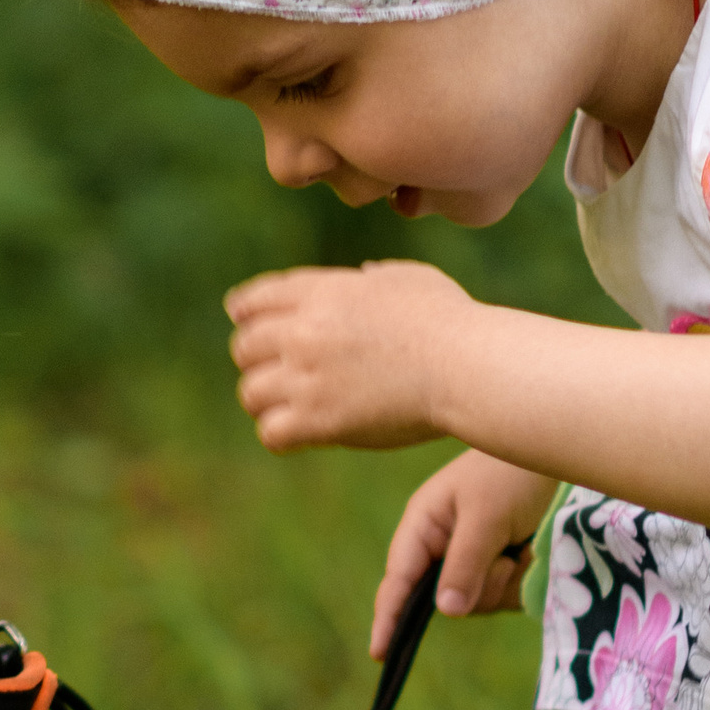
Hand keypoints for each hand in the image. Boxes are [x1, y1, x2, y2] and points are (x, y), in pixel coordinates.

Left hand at [223, 259, 476, 455]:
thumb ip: (377, 276)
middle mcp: (305, 330)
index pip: (255, 300)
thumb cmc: (451, 321)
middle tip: (280, 374)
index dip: (245, 313)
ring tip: (289, 408)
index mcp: (323, 292)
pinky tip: (300, 434)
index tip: (244, 323)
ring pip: (250, 393)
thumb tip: (364, 274)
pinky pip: (271, 432)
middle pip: (243, 347)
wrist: (466, 366)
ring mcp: (308, 376)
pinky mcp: (319, 420)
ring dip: (267, 401)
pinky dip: (281, 435)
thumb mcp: (410, 278)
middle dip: (258, 360)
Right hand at [370, 449, 556, 656]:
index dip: (388, 617)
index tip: (379, 653)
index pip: (400, 580)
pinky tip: (532, 552)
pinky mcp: (499, 566)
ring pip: (478, 601)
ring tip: (522, 547)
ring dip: (504, 583)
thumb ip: (464, 562)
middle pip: (445, 599)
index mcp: (425, 525)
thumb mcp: (487, 516)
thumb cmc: (511, 473)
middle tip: (506, 562)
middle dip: (478, 590)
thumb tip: (445, 612)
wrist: (556, 454)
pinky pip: (504, 596)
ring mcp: (472, 558)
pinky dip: (521, 580)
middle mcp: (442, 546)